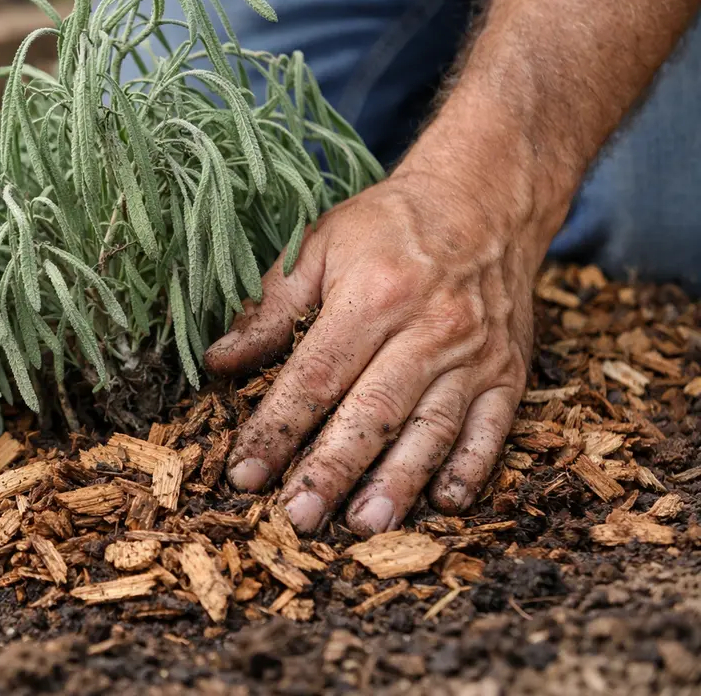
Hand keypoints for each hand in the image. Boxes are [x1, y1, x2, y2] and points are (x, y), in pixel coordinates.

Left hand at [206, 165, 537, 535]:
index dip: (277, 429)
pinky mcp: (509, 372)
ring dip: (398, 483)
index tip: (244, 474)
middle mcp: (428, 330)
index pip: (315, 377)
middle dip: (332, 470)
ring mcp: (474, 356)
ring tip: (364, 526)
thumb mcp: (318, 245)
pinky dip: (471, 469)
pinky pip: (493, 429)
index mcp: (373, 296)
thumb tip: (217, 361)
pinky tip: (445, 504)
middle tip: (298, 518)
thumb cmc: (388, 225)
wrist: (485, 200)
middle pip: (373, 413)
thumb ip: (269, 308)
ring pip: (432, 430)